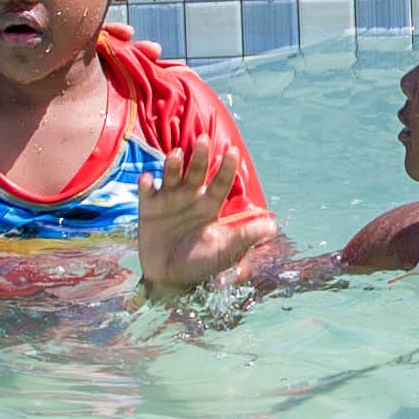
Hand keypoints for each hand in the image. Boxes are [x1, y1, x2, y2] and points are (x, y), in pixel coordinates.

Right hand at [139, 155, 275, 289]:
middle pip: (197, 172)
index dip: (227, 168)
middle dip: (200, 156)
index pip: (221, 182)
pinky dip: (146, 184)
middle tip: (203, 139)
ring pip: (172, 175)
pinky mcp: (148, 208)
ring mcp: (169, 200)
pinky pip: (147, 192)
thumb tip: (272, 228)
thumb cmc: (201, 264)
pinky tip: (147, 179)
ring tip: (176, 155)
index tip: (232, 151)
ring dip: (173, 165)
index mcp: (210, 205)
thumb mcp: (224, 251)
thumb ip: (244, 237)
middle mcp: (191, 197)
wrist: (170, 278)